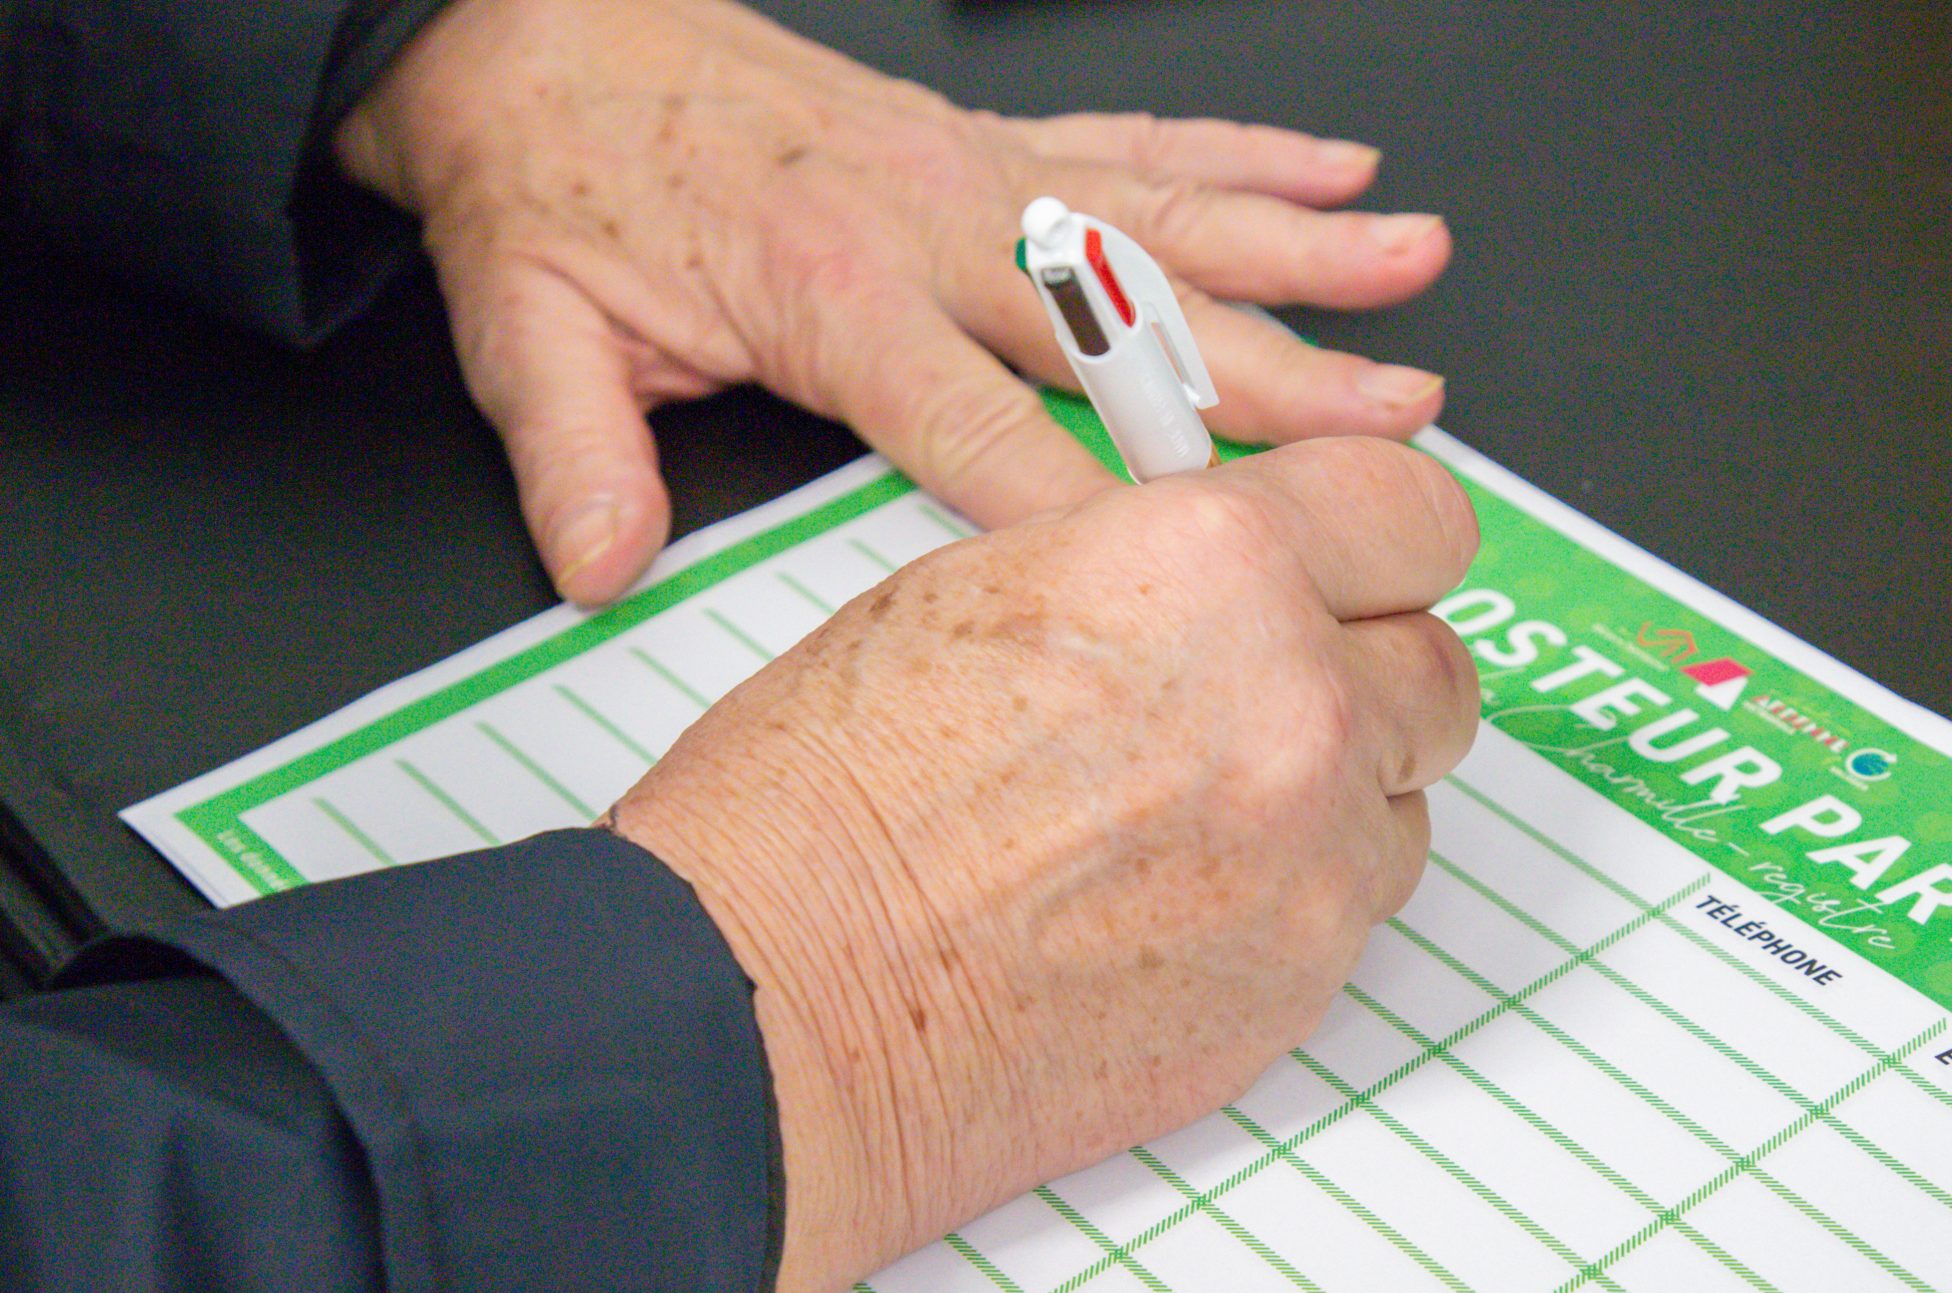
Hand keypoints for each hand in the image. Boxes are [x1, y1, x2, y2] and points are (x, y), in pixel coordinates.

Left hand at [334, 0, 1453, 604]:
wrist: (538, 35)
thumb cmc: (554, 182)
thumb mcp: (525, 329)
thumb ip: (573, 455)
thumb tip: (603, 566)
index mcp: (833, 291)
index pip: (990, 428)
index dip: (1096, 505)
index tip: (1206, 565)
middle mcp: (934, 222)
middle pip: (1132, 321)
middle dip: (1273, 380)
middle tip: (1390, 424)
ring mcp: (976, 174)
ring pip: (1167, 219)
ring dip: (1300, 247)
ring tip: (1412, 264)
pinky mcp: (988, 142)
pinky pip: (1139, 143)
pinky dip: (1245, 154)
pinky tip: (1334, 168)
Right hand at [604, 438, 1478, 1292]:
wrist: (778, 1006)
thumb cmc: (825, 804)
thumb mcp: (983, 589)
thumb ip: (1163, 573)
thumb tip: (1243, 578)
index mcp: (1213, 567)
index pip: (1415, 512)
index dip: (1382, 539)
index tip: (1364, 562)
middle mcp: (1294, 705)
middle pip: (1435, 669)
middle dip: (1361, 676)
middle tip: (1256, 702)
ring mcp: (1313, 862)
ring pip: (1401, 804)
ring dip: (1330, 801)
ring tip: (1184, 826)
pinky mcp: (1303, 990)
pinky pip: (1351, 917)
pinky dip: (1290, 904)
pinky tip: (1170, 911)